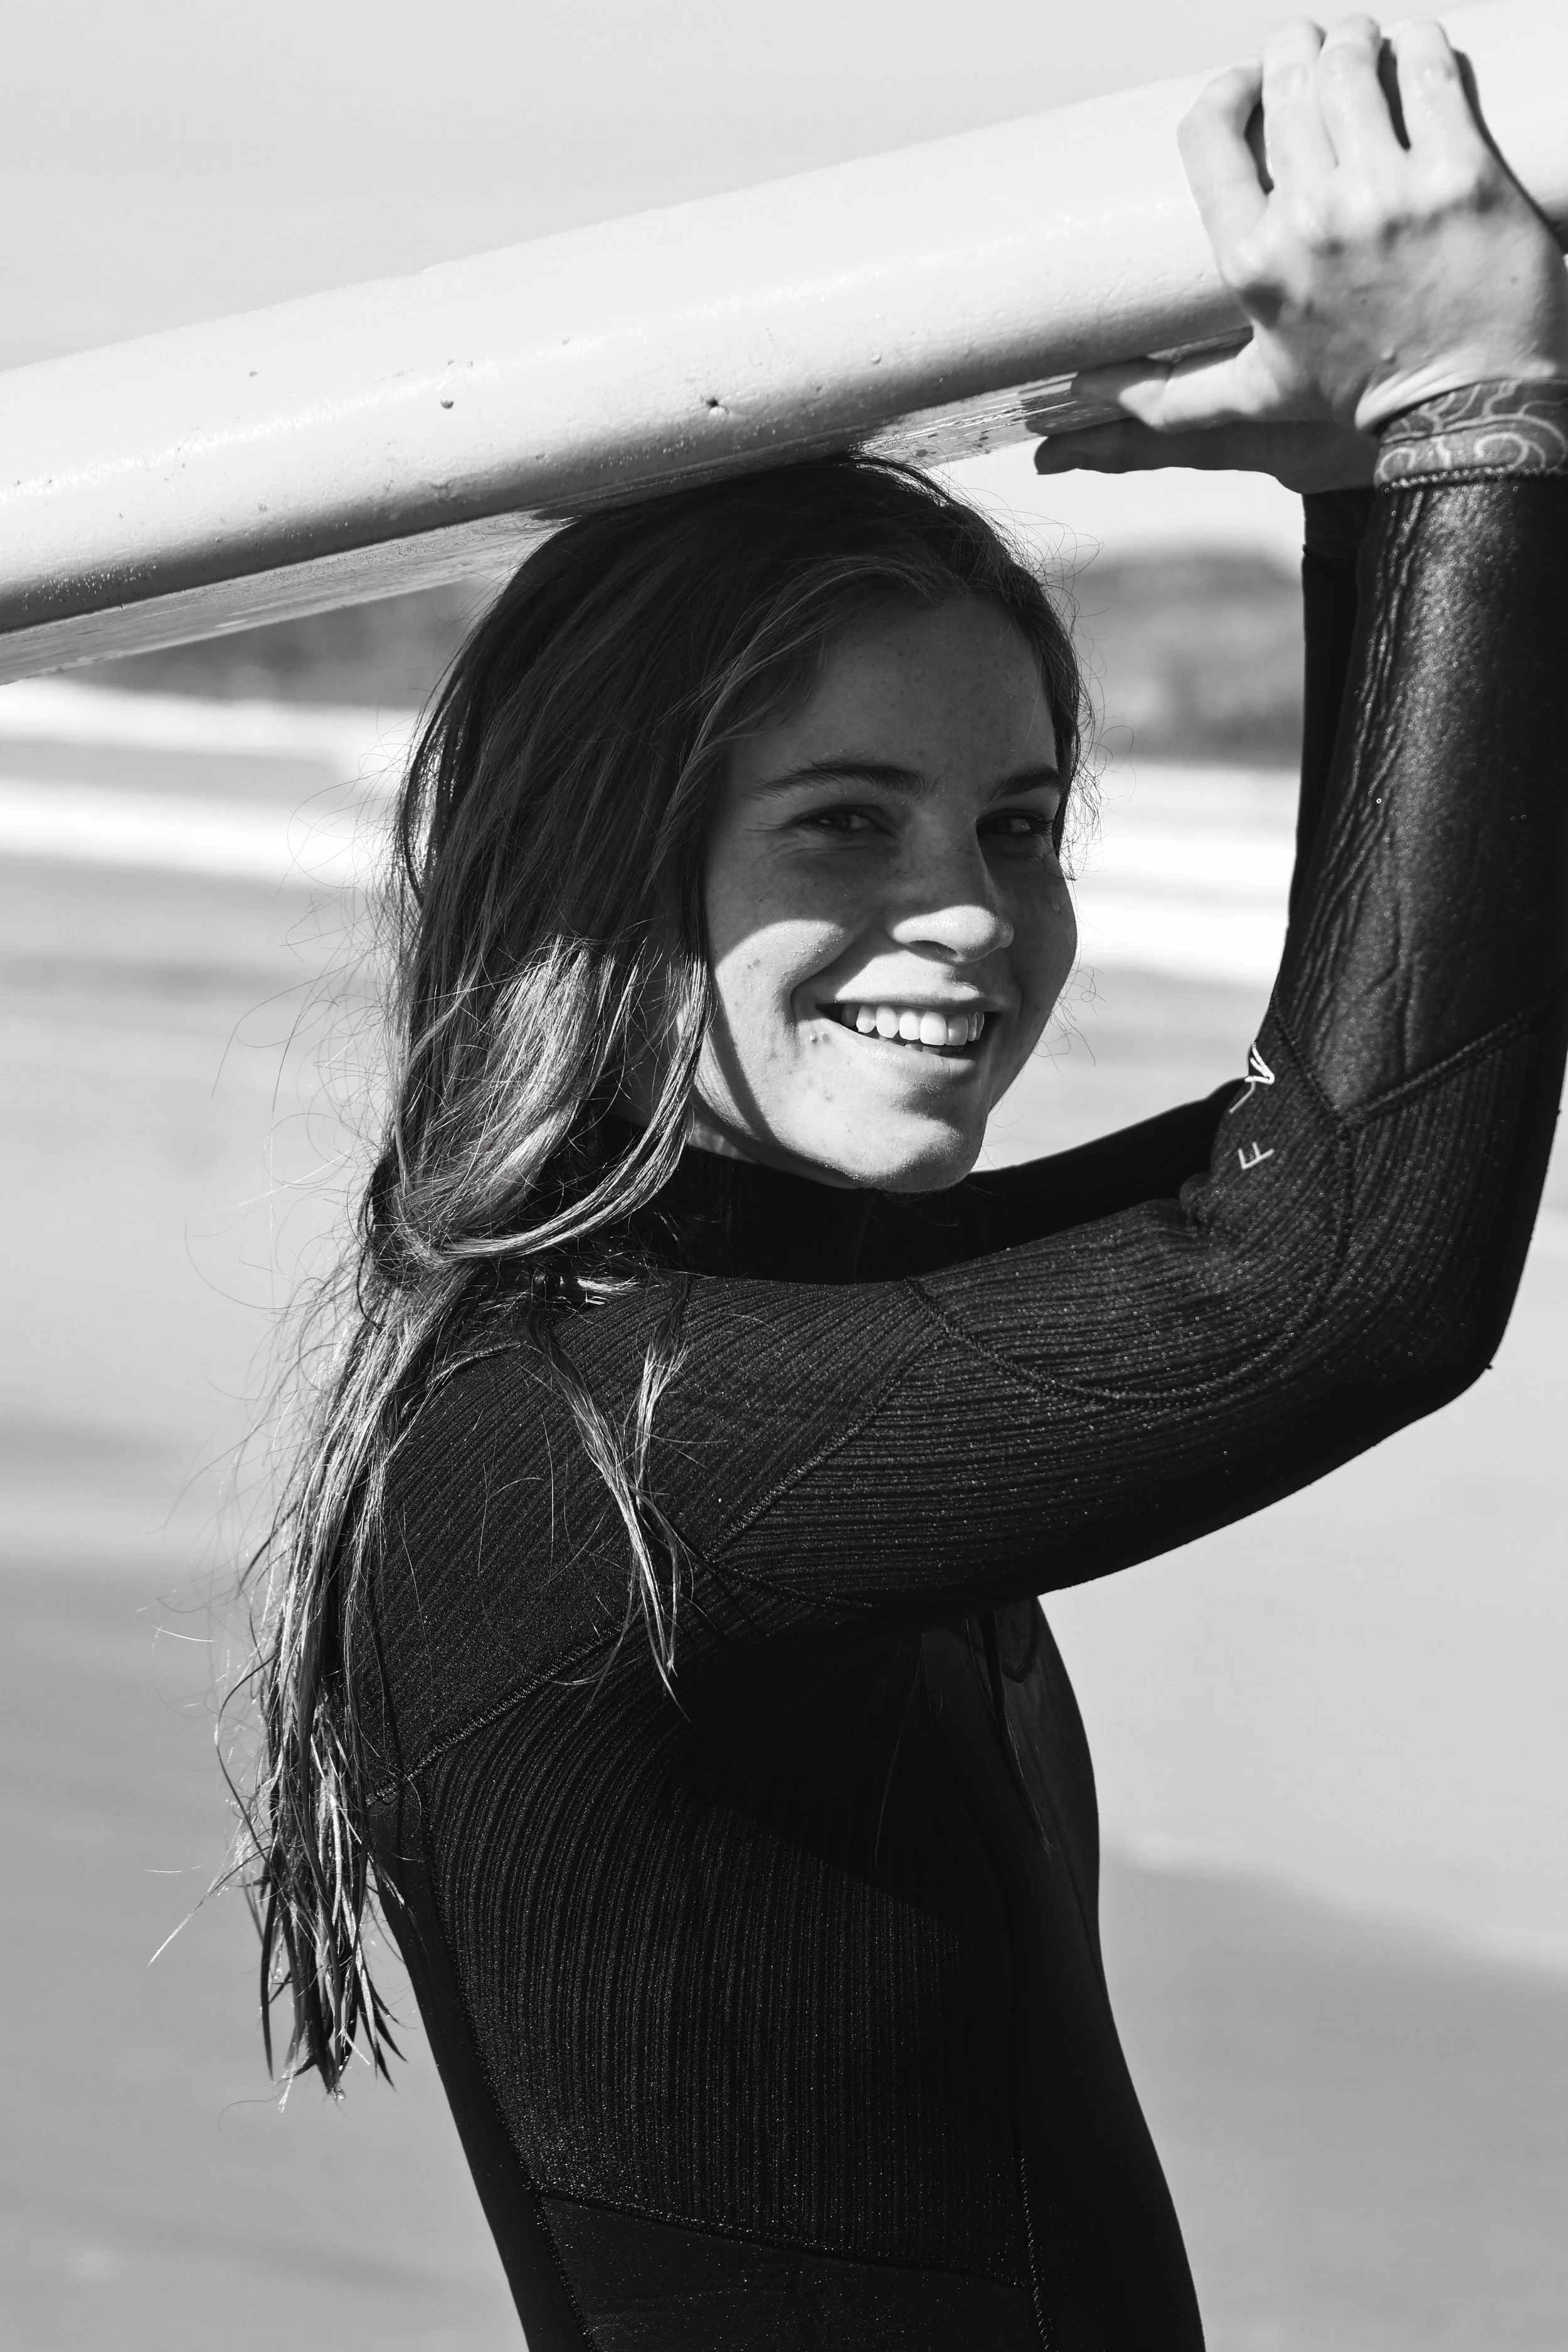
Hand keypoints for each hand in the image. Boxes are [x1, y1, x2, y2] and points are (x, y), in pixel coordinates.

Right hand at [1035, 13, 1567, 483]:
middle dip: (1298, 49)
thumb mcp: (1258, 395)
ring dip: (1357, 39)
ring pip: (1355, 63)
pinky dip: (1420, 45)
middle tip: (1313, 52)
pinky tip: (1415, 51)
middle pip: (1289, 82)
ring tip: (1364, 46)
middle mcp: (1313, 223)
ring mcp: (1388, 195)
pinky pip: (1429, 72)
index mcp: (1252, 265)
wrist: (1466, 413)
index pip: (1210, 136)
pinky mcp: (1460, 173)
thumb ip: (1173, 395)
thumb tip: (1088, 395)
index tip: (1248, 84)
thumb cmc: (1366, 399)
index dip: (1227, 91)